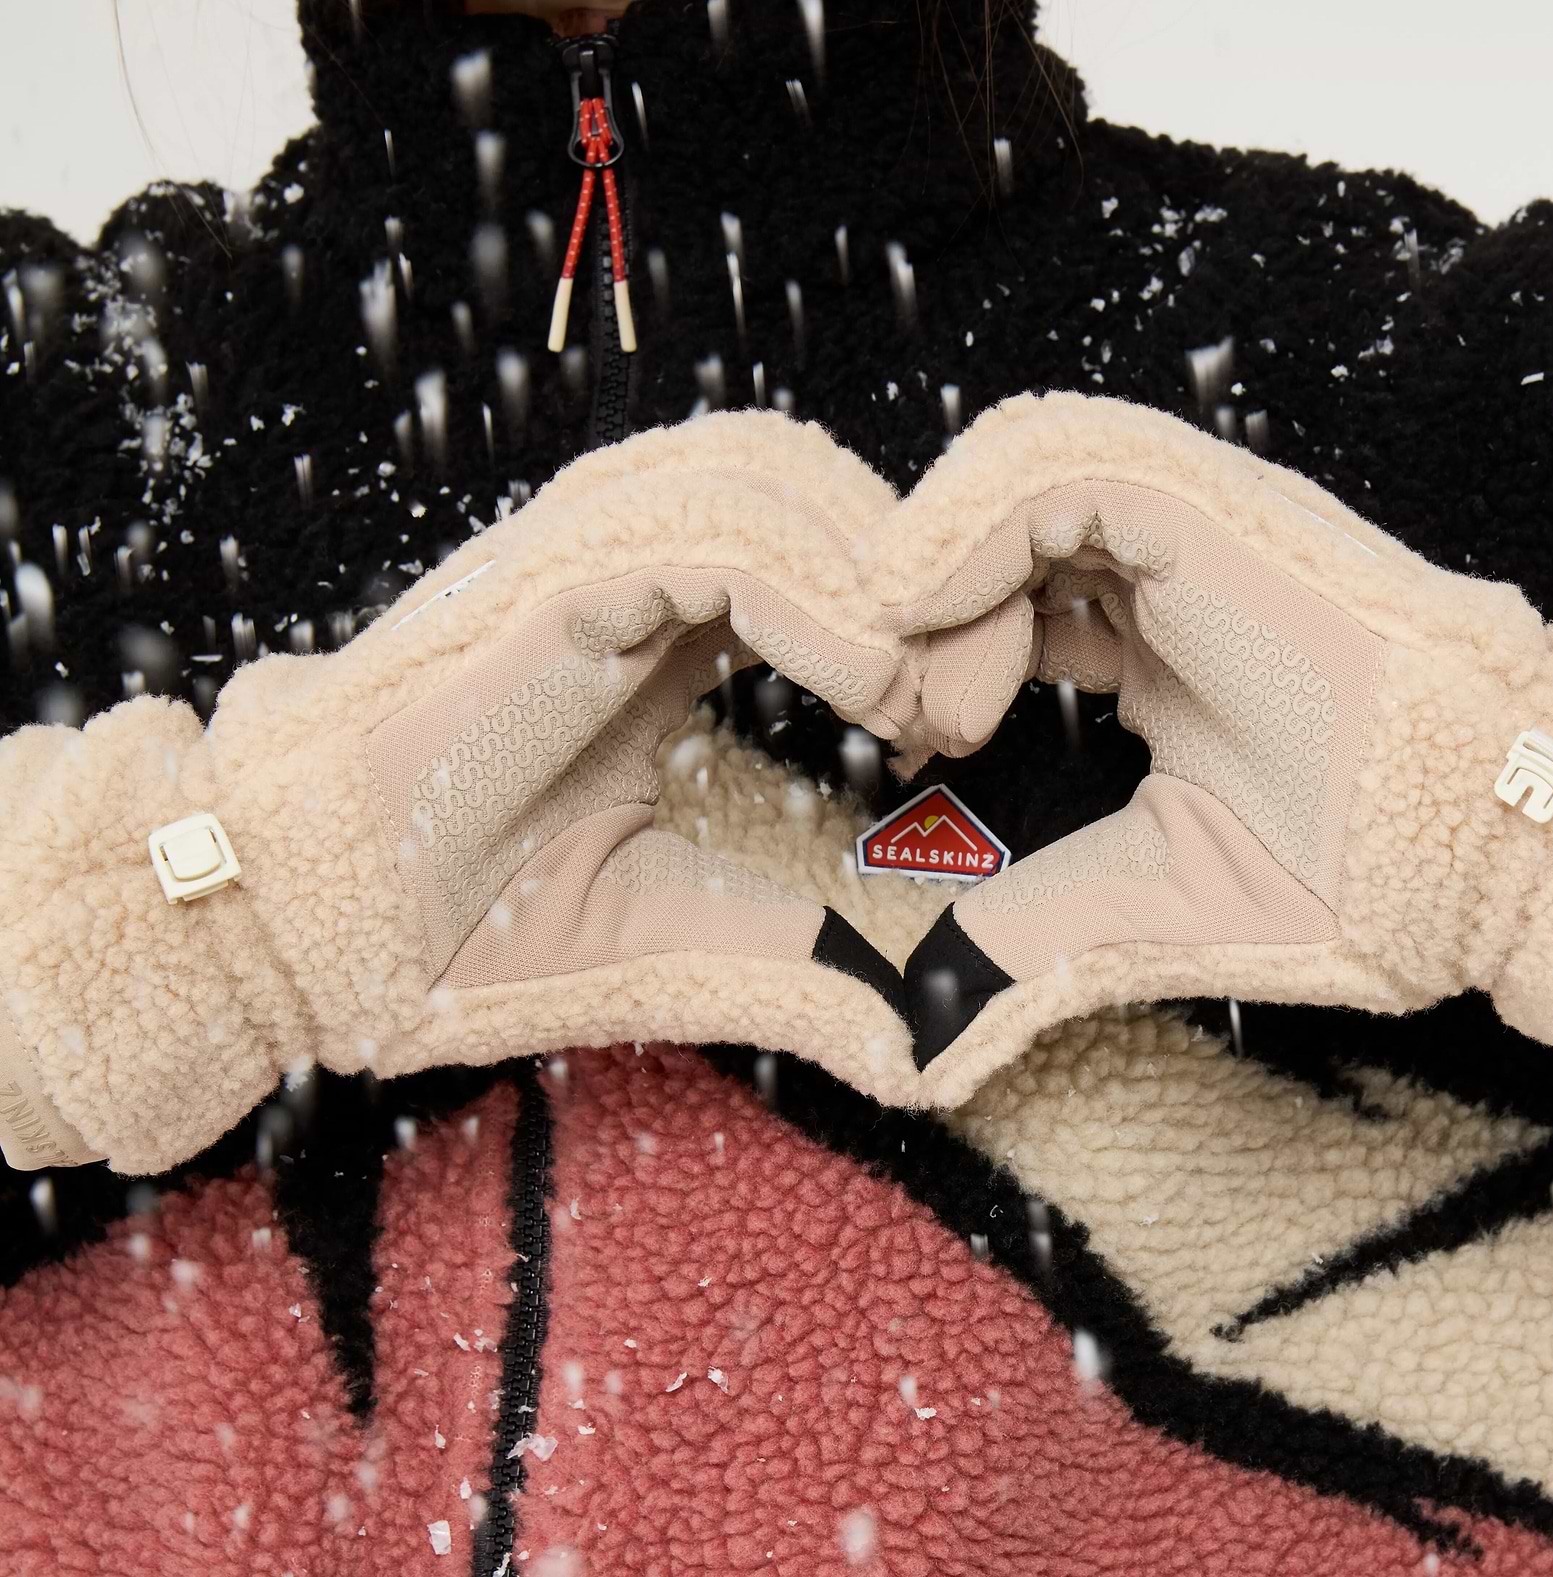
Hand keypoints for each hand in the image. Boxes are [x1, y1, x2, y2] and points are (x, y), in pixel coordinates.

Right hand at [0, 412, 920, 1173]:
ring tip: (928, 703)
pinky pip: (712, 544)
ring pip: (774, 479)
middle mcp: (629, 564)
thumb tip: (916, 1037)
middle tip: (978, 698)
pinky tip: (869, 687)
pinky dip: (811, 599)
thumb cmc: (470, 922)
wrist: (318, 931)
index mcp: (663, 621)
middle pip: (816, 482)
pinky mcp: (553, 591)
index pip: (823, 540)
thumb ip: (795, 948)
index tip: (977, 709)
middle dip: (919, 569)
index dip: (916, 602)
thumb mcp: (675, 929)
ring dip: (879, 579)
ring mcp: (583, 561)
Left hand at [871, 394, 1552, 1096]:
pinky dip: (963, 529)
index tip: (908, 745)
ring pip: (1001, 485)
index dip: (932, 658)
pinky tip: (928, 616)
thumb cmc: (1358, 880)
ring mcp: (1184, 539)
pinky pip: (1048, 469)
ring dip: (931, 581)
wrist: (1487, 852)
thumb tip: (914, 1043)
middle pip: (986, 542)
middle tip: (895, 720)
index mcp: (1155, 659)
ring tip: (932, 701)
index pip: (1004, 610)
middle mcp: (1162, 585)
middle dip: (912, 620)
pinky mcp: (1204, 511)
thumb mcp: (1145, 905)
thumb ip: (1025, 932)